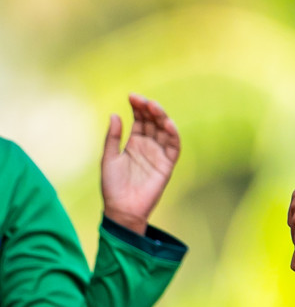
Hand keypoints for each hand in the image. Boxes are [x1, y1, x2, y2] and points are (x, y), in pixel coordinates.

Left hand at [101, 94, 180, 235]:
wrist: (121, 209)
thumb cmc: (112, 186)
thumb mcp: (108, 158)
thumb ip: (112, 137)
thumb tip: (115, 114)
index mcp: (134, 143)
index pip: (140, 120)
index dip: (137, 107)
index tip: (132, 97)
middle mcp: (149, 146)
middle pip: (153, 122)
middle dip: (149, 109)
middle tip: (142, 100)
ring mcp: (159, 154)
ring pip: (164, 131)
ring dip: (161, 118)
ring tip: (153, 107)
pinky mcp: (167, 165)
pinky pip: (174, 147)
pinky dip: (173, 135)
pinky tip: (167, 123)